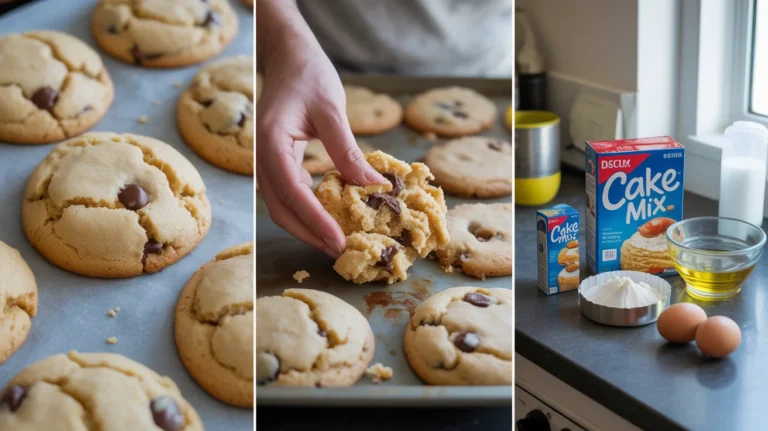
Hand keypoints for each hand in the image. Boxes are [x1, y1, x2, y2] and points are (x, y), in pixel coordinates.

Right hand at [256, 2, 384, 257]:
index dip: (315, 221)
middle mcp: (261, 157)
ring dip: (307, 227)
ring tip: (337, 242)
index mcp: (270, 142)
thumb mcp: (331, 108)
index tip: (339, 241)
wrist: (288, 59)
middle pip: (281, 209)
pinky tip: (330, 218)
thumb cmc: (309, 76)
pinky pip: (287, 196)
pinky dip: (306, 212)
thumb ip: (346, 148)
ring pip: (281, 207)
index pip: (292, 192)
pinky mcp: (275, 164)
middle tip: (341, 251)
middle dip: (309, 234)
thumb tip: (372, 184)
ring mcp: (265, 163)